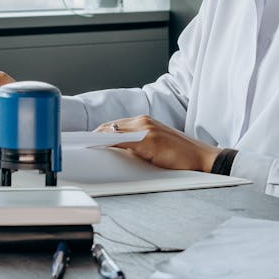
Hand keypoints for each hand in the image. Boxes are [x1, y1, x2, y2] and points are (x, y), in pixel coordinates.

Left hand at [94, 115, 221, 172]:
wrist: (202, 158)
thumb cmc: (180, 155)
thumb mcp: (154, 146)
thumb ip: (136, 144)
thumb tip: (115, 150)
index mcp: (144, 121)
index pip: (113, 125)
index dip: (97, 132)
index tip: (84, 139)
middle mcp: (143, 121)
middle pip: (110, 127)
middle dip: (93, 135)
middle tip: (77, 144)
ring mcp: (146, 129)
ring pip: (113, 131)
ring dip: (97, 138)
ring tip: (82, 146)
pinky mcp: (149, 140)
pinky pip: (122, 140)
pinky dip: (108, 143)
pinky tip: (98, 147)